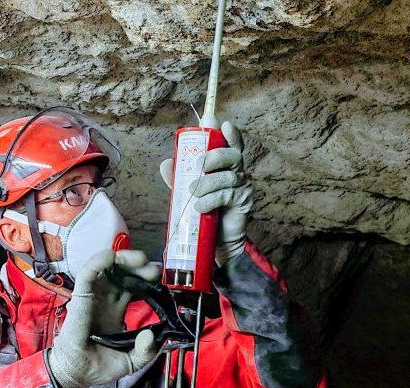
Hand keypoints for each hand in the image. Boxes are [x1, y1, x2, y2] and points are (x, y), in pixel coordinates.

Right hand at [47, 249, 158, 387]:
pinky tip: (111, 256)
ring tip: (139, 258)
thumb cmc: (98, 366)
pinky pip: (88, 273)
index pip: (132, 286)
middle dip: (139, 266)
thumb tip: (151, 334)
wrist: (78, 374)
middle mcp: (104, 300)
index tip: (158, 277)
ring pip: (106, 267)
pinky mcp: (80, 296)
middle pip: (122, 273)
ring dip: (123, 258)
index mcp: (115, 311)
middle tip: (153, 268)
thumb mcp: (131, 361)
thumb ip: (145, 351)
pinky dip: (99, 261)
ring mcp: (92, 296)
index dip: (145, 278)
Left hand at [159, 121, 252, 265]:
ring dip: (206, 184)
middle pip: (231, 155)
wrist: (216, 240)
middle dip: (213, 157)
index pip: (232, 144)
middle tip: (197, 167)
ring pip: (227, 177)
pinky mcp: (243, 202)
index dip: (231, 134)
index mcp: (226, 164)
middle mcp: (238, 171)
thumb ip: (178, 177)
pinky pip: (226, 195)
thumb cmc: (204, 210)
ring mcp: (243, 186)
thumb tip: (165, 163)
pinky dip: (210, 200)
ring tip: (192, 194)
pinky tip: (200, 206)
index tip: (225, 125)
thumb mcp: (186, 191)